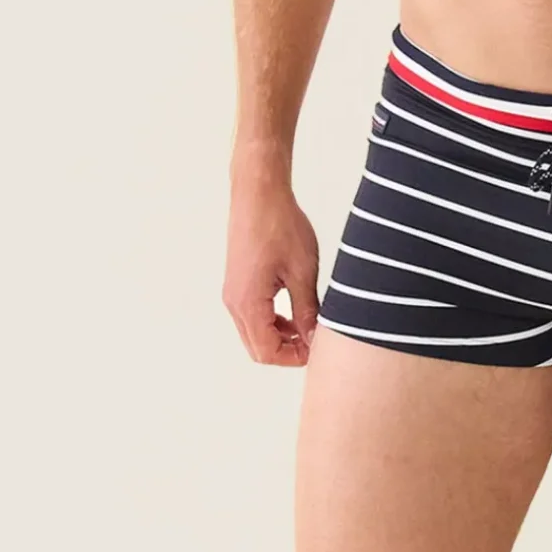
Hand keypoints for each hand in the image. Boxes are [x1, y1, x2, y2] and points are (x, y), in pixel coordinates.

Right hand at [222, 167, 320, 365]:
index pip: (267, 352)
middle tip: (315, 340)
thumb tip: (314, 339)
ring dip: (280, 336)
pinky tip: (294, 309)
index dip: (294, 358)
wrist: (258, 193)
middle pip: (257, 348)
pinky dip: (272, 321)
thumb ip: (307, 311)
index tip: (318, 348)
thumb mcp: (303, 272)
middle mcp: (234, 302)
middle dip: (287, 351)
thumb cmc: (279, 225)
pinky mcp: (237, 283)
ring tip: (308, 324)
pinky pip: (252, 315)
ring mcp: (233, 293)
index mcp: (248, 303)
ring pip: (254, 333)